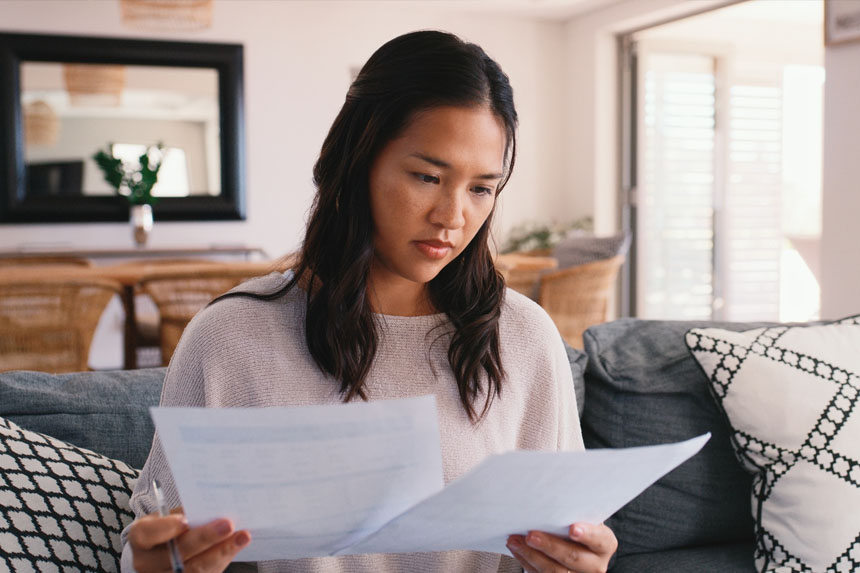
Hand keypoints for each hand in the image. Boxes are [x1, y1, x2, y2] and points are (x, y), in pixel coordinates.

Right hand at [128, 507, 251, 572]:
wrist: (165, 551)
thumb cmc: (169, 527)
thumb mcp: (169, 516)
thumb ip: (186, 514)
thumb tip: (214, 509)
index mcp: (141, 537)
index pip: (148, 534)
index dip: (166, 528)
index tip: (185, 520)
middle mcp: (148, 562)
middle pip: (177, 553)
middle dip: (205, 539)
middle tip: (227, 525)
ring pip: (195, 569)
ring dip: (222, 551)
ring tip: (242, 537)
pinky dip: (223, 557)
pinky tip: (236, 546)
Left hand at [506, 522, 616, 572]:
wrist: (577, 542)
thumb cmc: (578, 523)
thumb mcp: (582, 517)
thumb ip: (573, 511)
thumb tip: (550, 497)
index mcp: (604, 544)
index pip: (599, 540)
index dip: (587, 535)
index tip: (573, 529)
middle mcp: (595, 564)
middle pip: (573, 558)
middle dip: (550, 546)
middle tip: (531, 535)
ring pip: (555, 571)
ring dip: (531, 555)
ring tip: (515, 540)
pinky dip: (526, 561)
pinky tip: (517, 549)